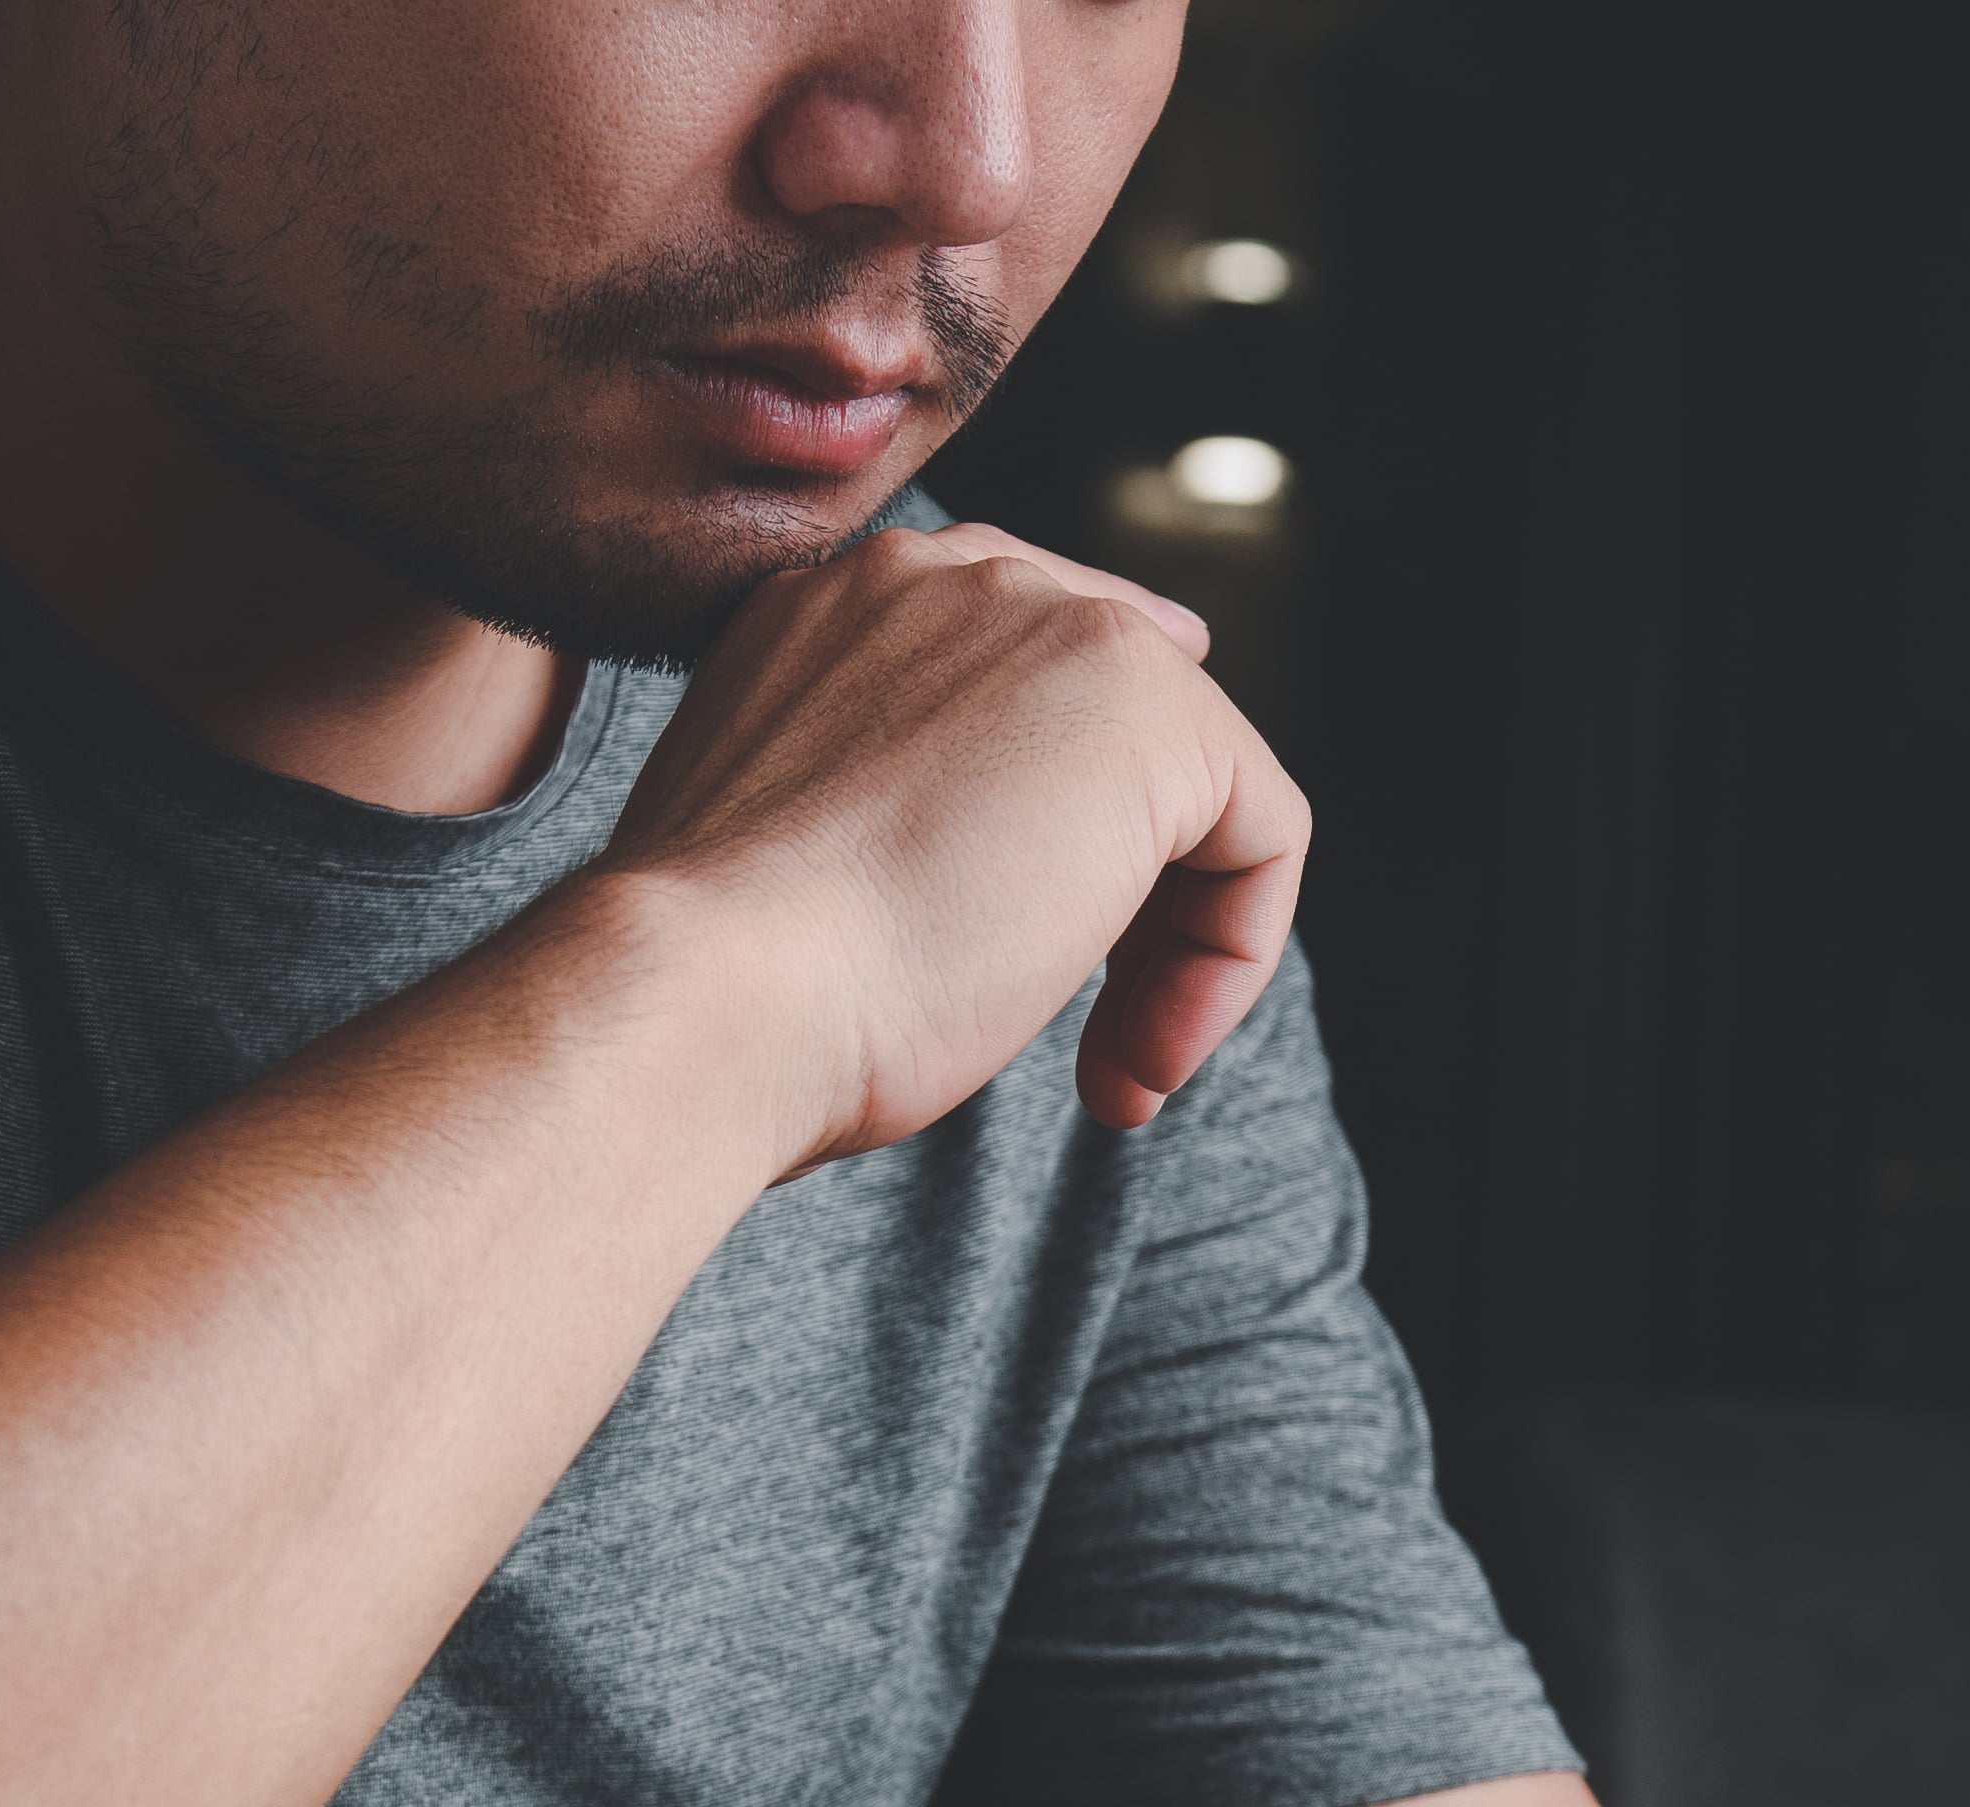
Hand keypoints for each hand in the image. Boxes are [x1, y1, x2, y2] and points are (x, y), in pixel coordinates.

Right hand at [596, 521, 1310, 1162]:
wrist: (703, 993)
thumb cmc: (724, 979)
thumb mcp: (797, 855)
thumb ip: (889, 807)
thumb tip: (1010, 860)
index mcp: (843, 603)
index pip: (1015, 675)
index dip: (1052, 830)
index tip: (1009, 963)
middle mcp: (950, 575)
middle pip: (1117, 729)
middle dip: (1123, 902)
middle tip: (1087, 1041)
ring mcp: (1052, 622)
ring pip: (1195, 785)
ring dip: (1172, 949)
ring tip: (1115, 1069)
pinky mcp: (1148, 708)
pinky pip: (1266, 832)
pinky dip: (1229, 959)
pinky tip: (1144, 1055)